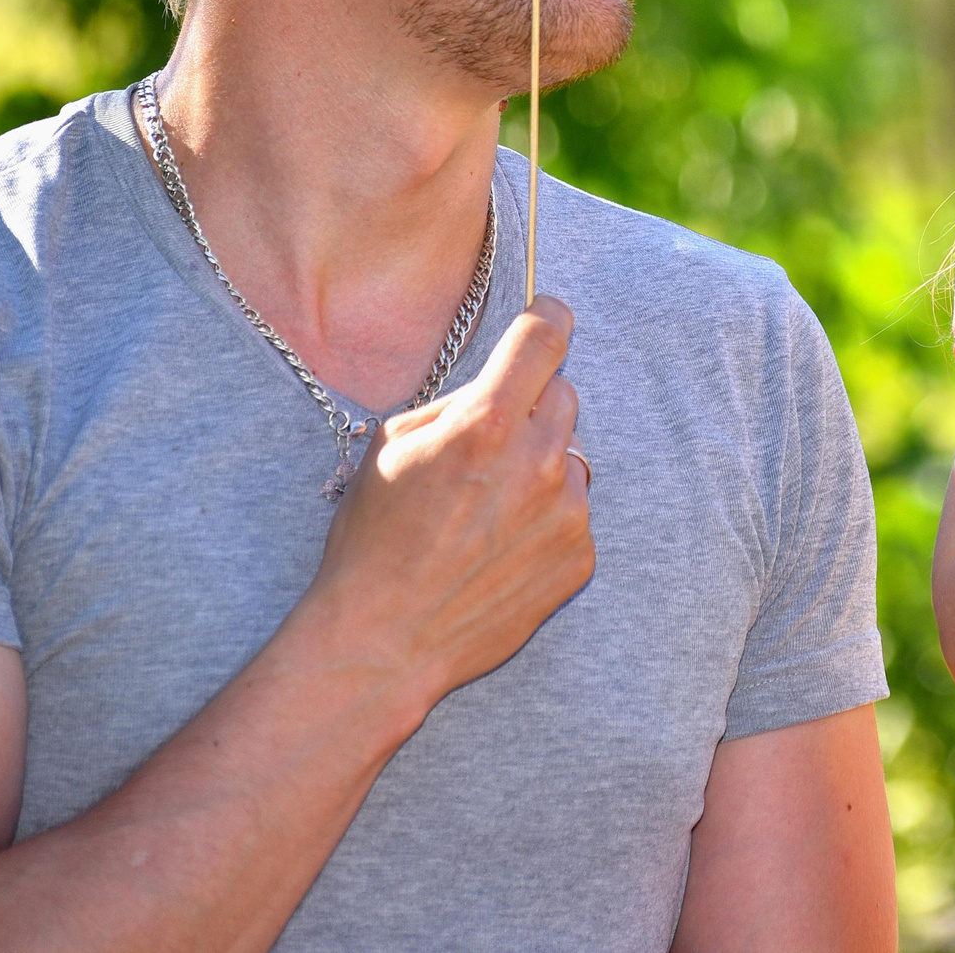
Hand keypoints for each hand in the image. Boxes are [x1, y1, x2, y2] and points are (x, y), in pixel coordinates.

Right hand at [302, 295, 593, 709]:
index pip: (544, 338)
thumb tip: (496, 382)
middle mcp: (538, 462)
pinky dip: (549, 519)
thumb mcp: (392, 446)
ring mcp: (567, 512)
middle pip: (563, 395)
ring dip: (542, 467)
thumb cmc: (374, 541)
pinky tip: (502, 546)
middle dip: (530, 407)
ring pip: (572, 455)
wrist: (386, 640)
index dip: (549, 317)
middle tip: (491, 444)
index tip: (549, 316)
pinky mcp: (580, 556)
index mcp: (486, 423)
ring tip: (489, 508)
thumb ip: (454, 404)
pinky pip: (576, 511)